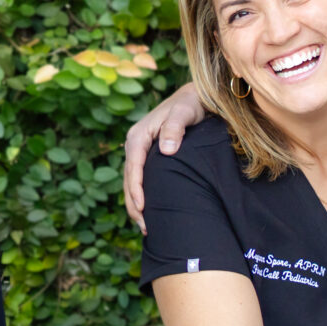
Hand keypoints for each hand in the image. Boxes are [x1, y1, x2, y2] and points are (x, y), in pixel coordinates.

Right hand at [122, 81, 206, 227]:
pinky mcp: (150, 157)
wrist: (196, 97)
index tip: (143, 208)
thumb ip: (175, 128)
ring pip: (134, 183)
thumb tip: (166, 150)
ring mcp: (141, 152)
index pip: (134, 167)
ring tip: (147, 228)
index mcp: (139, 135)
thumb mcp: (184, 112)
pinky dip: (144, 198)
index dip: (136, 189)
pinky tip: (153, 213)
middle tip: (146, 228)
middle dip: (135, 205)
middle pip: (130, 180)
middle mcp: (136, 144)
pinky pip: (143, 180)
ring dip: (138, 206)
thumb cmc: (192, 103)